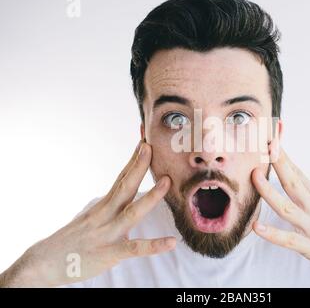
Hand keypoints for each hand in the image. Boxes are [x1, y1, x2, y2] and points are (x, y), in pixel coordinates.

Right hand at [0, 140, 175, 286]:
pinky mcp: (109, 253)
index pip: (121, 177)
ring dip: (150, 197)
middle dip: (139, 165)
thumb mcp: (91, 218)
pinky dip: (154, 246)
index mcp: (104, 206)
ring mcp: (107, 233)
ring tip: (167, 182)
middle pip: (125, 186)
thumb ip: (110, 207)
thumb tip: (124, 195)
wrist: (43, 264)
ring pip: (132, 213)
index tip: (145, 140)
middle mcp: (105, 215)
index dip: (134, 159)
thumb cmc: (72, 240)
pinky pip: (134, 249)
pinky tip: (171, 242)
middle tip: (151, 146)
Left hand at [251, 145, 309, 286]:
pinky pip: (291, 241)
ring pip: (288, 208)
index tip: (272, 138)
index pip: (298, 173)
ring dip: (270, 191)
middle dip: (278, 162)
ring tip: (254, 176)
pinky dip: (273, 234)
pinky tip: (257, 227)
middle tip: (265, 142)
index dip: (283, 156)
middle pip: (293, 182)